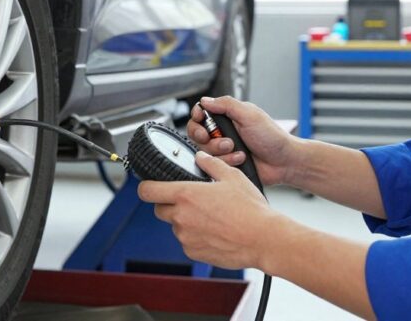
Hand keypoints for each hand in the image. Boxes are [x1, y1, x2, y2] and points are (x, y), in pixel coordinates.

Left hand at [137, 151, 276, 269]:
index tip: (151, 185)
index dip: (146, 186)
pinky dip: (195, 235)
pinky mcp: (194, 252)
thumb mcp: (232, 177)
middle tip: (189, 200)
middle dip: (169, 203)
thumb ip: (211, 164)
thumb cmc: (250, 210)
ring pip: (175, 226)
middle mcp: (181, 217)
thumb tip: (201, 157)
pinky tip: (214, 230)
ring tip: (210, 216)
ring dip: (184, 220)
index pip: (147, 191)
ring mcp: (186, 237)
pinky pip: (187, 241)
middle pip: (159, 209)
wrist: (263, 239)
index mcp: (186, 195)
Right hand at [187, 96, 298, 186]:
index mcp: (228, 115)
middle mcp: (224, 131)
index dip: (197, 117)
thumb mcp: (250, 115)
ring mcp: (224, 148)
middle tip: (224, 141)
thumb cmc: (272, 137)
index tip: (200, 119)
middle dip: (208, 138)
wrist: (284, 162)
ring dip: (221, 151)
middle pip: (198, 133)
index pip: (201, 112)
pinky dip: (227, 161)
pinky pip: (214, 163)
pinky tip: (241, 159)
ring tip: (239, 150)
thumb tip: (205, 100)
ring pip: (205, 150)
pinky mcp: (226, 162)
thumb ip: (226, 105)